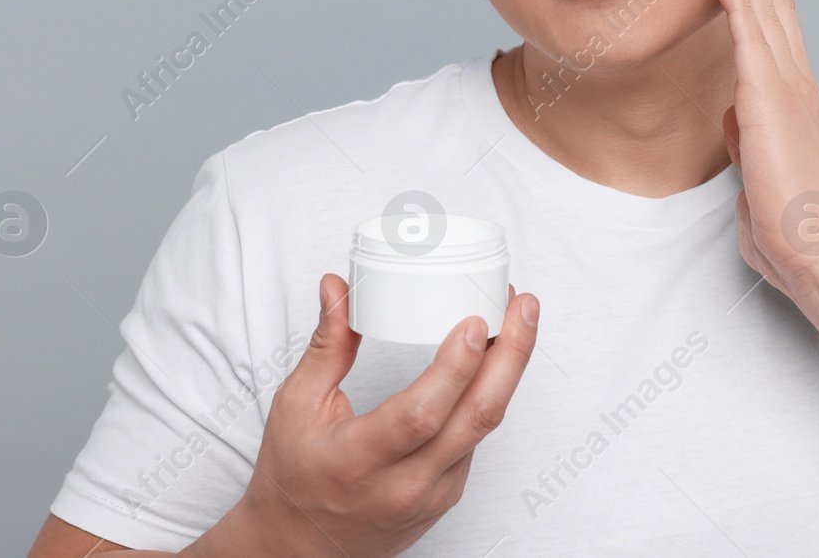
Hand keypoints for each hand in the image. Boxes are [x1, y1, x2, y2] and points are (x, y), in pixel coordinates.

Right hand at [200, 273, 538, 557]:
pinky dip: (488, 394)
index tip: (476, 321)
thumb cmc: (293, 479)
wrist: (299, 550)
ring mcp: (434, 494)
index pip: (421, 414)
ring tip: (518, 319)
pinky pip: (477, 439)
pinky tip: (494, 359)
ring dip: (508, 370)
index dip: (456, 367)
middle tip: (525, 306)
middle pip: (477, 417)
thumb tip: (339, 287)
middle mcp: (405, 483)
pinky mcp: (448, 495)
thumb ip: (327, 345)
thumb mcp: (296, 407)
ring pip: (485, 426)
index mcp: (360, 460)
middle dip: (511, 355)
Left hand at [717, 0, 818, 297]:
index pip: (774, 24)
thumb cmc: (796, 225)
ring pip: (766, 9)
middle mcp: (794, 83)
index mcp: (791, 97)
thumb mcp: (762, 171)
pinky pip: (752, 44)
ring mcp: (786, 91)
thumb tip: (737, 119)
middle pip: (774, 1)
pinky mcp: (771, 107)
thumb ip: (750, 138)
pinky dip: (741, 4)